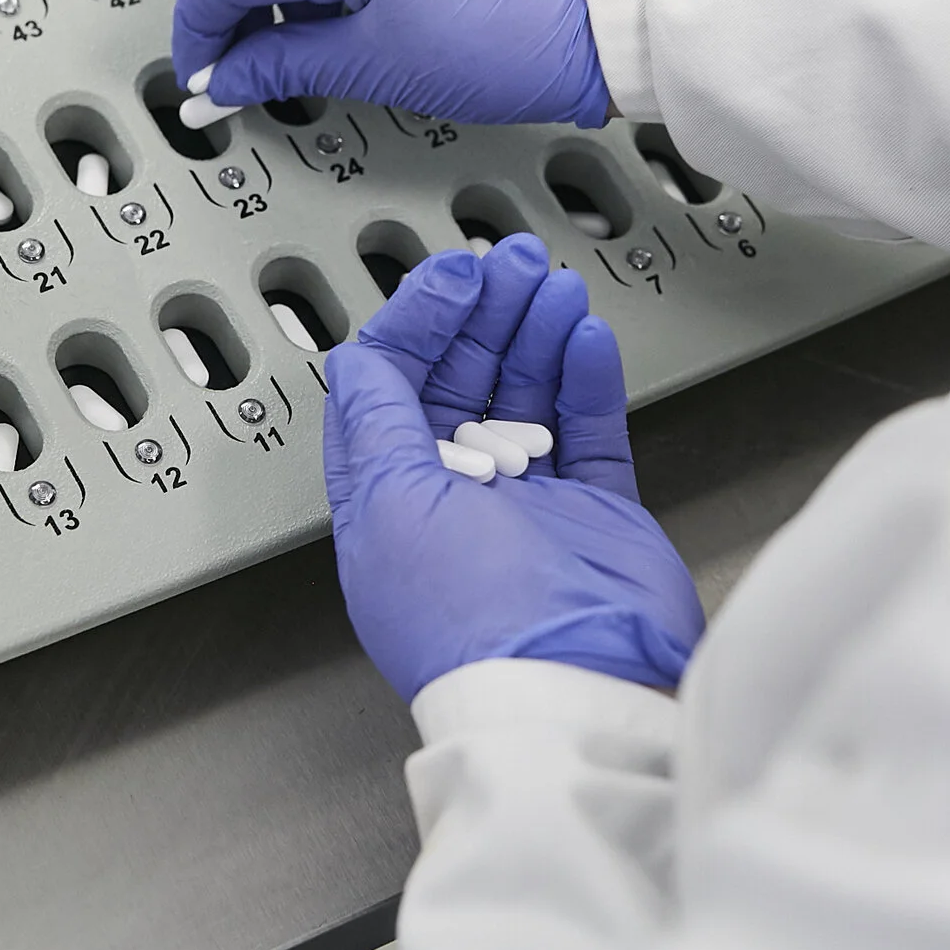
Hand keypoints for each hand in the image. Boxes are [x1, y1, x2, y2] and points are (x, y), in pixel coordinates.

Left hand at [323, 238, 703, 700]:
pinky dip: (586, 379)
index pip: (392, 390)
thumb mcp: (393, 503)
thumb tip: (355, 360)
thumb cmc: (476, 621)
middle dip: (485, 316)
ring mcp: (530, 509)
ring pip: (526, 396)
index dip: (418, 324)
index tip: (452, 278)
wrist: (577, 685)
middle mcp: (457, 505)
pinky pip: (588, 431)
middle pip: (463, 383)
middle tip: (512, 264)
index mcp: (391, 505)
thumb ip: (375, 421)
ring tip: (554, 285)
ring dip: (536, 334)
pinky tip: (585, 337)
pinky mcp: (594, 518)